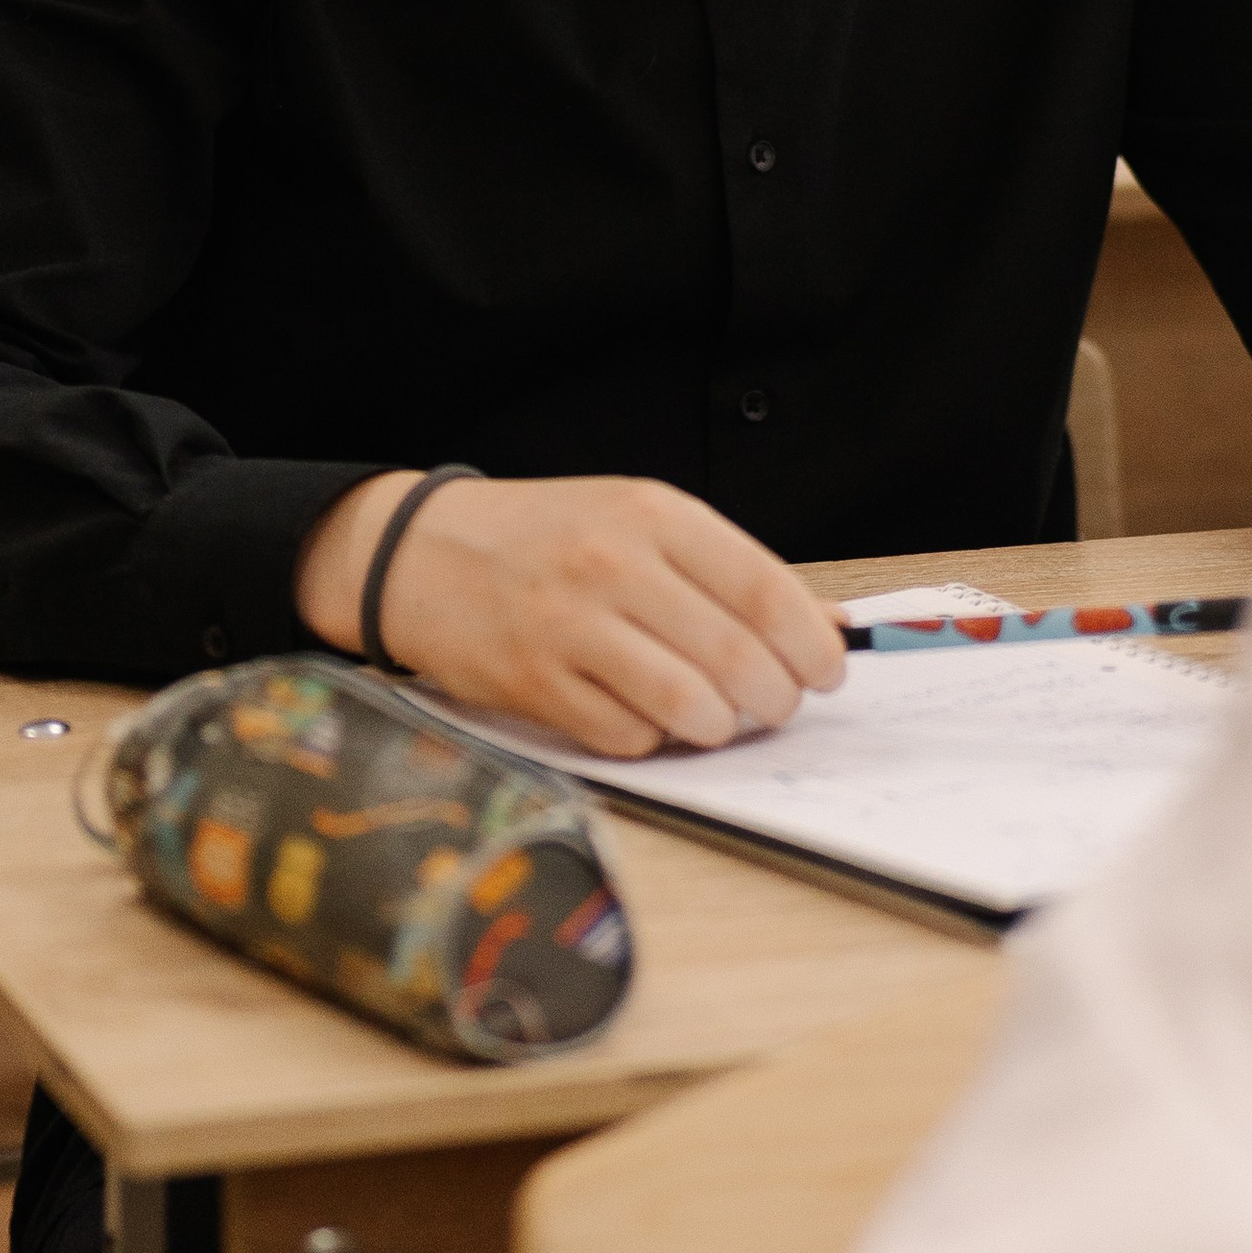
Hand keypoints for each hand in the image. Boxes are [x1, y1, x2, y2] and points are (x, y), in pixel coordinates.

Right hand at [294, 471, 845, 757]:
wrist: (424, 551)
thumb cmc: (547, 536)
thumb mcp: (635, 519)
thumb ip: (722, 569)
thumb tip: (823, 625)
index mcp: (652, 514)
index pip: (763, 589)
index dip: (810, 642)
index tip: (828, 670)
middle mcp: (613, 565)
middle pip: (734, 654)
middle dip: (776, 696)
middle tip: (779, 704)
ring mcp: (570, 627)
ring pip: (687, 704)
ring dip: (721, 725)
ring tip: (723, 718)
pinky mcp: (535, 684)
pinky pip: (627, 735)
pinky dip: (654, 738)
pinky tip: (652, 718)